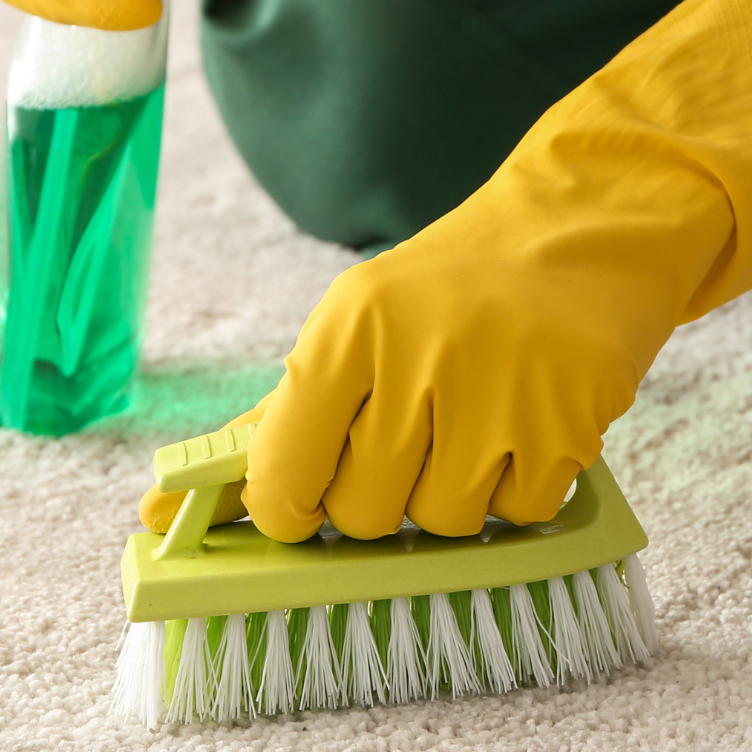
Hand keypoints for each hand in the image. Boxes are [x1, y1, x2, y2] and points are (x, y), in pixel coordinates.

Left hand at [142, 0, 751, 542]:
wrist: (586, 228)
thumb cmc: (454, 292)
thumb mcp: (356, 326)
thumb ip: (273, 423)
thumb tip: (165, 507)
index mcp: (348, 327)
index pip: (284, 470)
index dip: (289, 509)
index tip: (304, 506)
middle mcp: (418, 354)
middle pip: (364, 514)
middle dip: (384, 498)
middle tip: (413, 441)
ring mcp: (499, 391)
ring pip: (445, 523)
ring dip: (458, 495)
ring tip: (476, 423)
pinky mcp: (568, 421)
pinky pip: (521, 514)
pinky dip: (524, 490)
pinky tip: (529, 426)